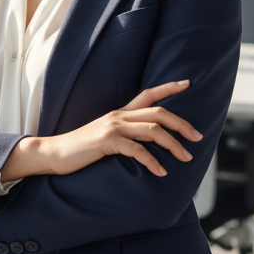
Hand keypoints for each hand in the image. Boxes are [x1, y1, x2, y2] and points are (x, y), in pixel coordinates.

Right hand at [0, 80, 200, 181]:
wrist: (55, 153)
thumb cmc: (81, 148)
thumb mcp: (105, 136)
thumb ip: (124, 133)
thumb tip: (145, 141)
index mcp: (120, 112)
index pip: (149, 94)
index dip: (169, 87)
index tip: (187, 83)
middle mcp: (119, 115)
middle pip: (159, 112)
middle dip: (182, 124)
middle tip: (198, 137)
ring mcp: (113, 127)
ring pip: (153, 129)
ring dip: (173, 144)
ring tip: (186, 158)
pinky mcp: (107, 141)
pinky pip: (137, 150)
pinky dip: (152, 161)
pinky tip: (161, 171)